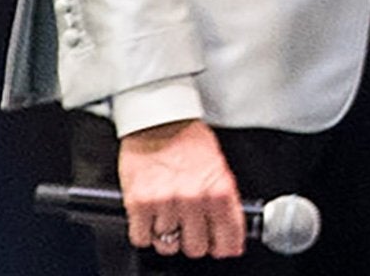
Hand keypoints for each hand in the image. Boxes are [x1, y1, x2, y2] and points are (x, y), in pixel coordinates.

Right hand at [117, 118, 245, 259]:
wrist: (160, 120)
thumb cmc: (189, 140)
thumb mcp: (219, 166)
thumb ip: (224, 200)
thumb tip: (230, 233)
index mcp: (219, 189)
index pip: (228, 236)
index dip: (226, 247)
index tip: (224, 249)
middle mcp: (193, 198)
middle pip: (196, 247)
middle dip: (195, 241)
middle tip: (191, 228)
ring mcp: (165, 202)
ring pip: (168, 246)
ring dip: (168, 236)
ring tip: (169, 217)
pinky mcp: (139, 204)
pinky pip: (142, 238)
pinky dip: (145, 233)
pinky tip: (151, 218)